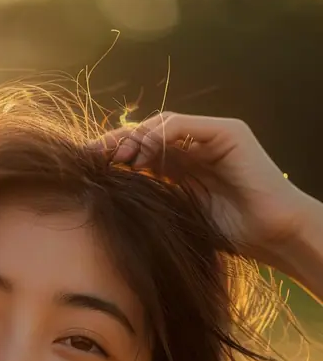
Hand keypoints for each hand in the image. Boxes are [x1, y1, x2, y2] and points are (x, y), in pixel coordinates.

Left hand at [92, 112, 305, 263]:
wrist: (272, 235)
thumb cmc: (230, 235)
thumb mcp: (179, 218)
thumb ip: (153, 202)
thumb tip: (110, 203)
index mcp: (181, 167)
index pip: (140, 153)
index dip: (113, 158)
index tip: (87, 170)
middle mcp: (194, 147)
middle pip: (145, 135)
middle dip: (116, 144)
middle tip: (92, 159)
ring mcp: (210, 136)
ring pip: (160, 126)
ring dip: (134, 139)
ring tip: (117, 158)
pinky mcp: (226, 132)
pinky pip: (182, 125)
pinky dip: (158, 135)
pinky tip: (142, 154)